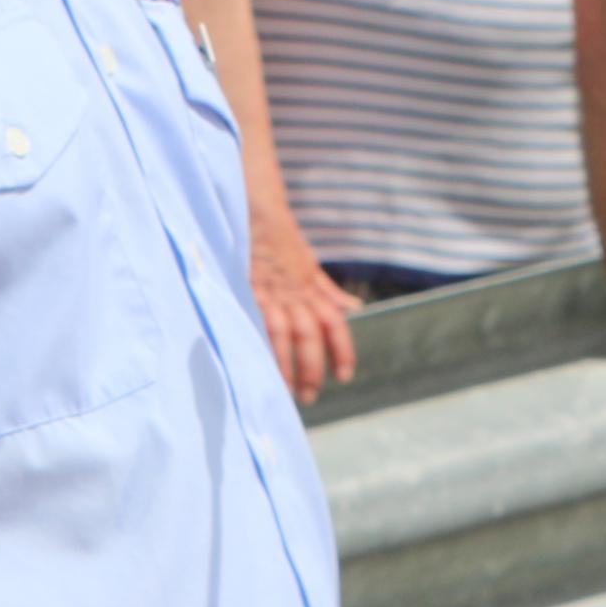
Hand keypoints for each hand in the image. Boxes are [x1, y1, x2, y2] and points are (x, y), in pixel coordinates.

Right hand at [248, 201, 359, 402]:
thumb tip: (354, 308)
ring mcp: (273, 292)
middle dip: (313, 367)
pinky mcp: (250, 290)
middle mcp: (297, 292)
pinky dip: (263, 345)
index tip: (345, 375)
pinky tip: (260, 366)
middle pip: (310, 335)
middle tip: (311, 395)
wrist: (257, 211)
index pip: (335, 323)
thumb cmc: (282, 241)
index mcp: (313, 287)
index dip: (343, 350)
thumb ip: (329, 291)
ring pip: (286, 334)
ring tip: (287, 392)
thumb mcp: (311, 265)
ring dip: (287, 365)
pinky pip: (259, 322)